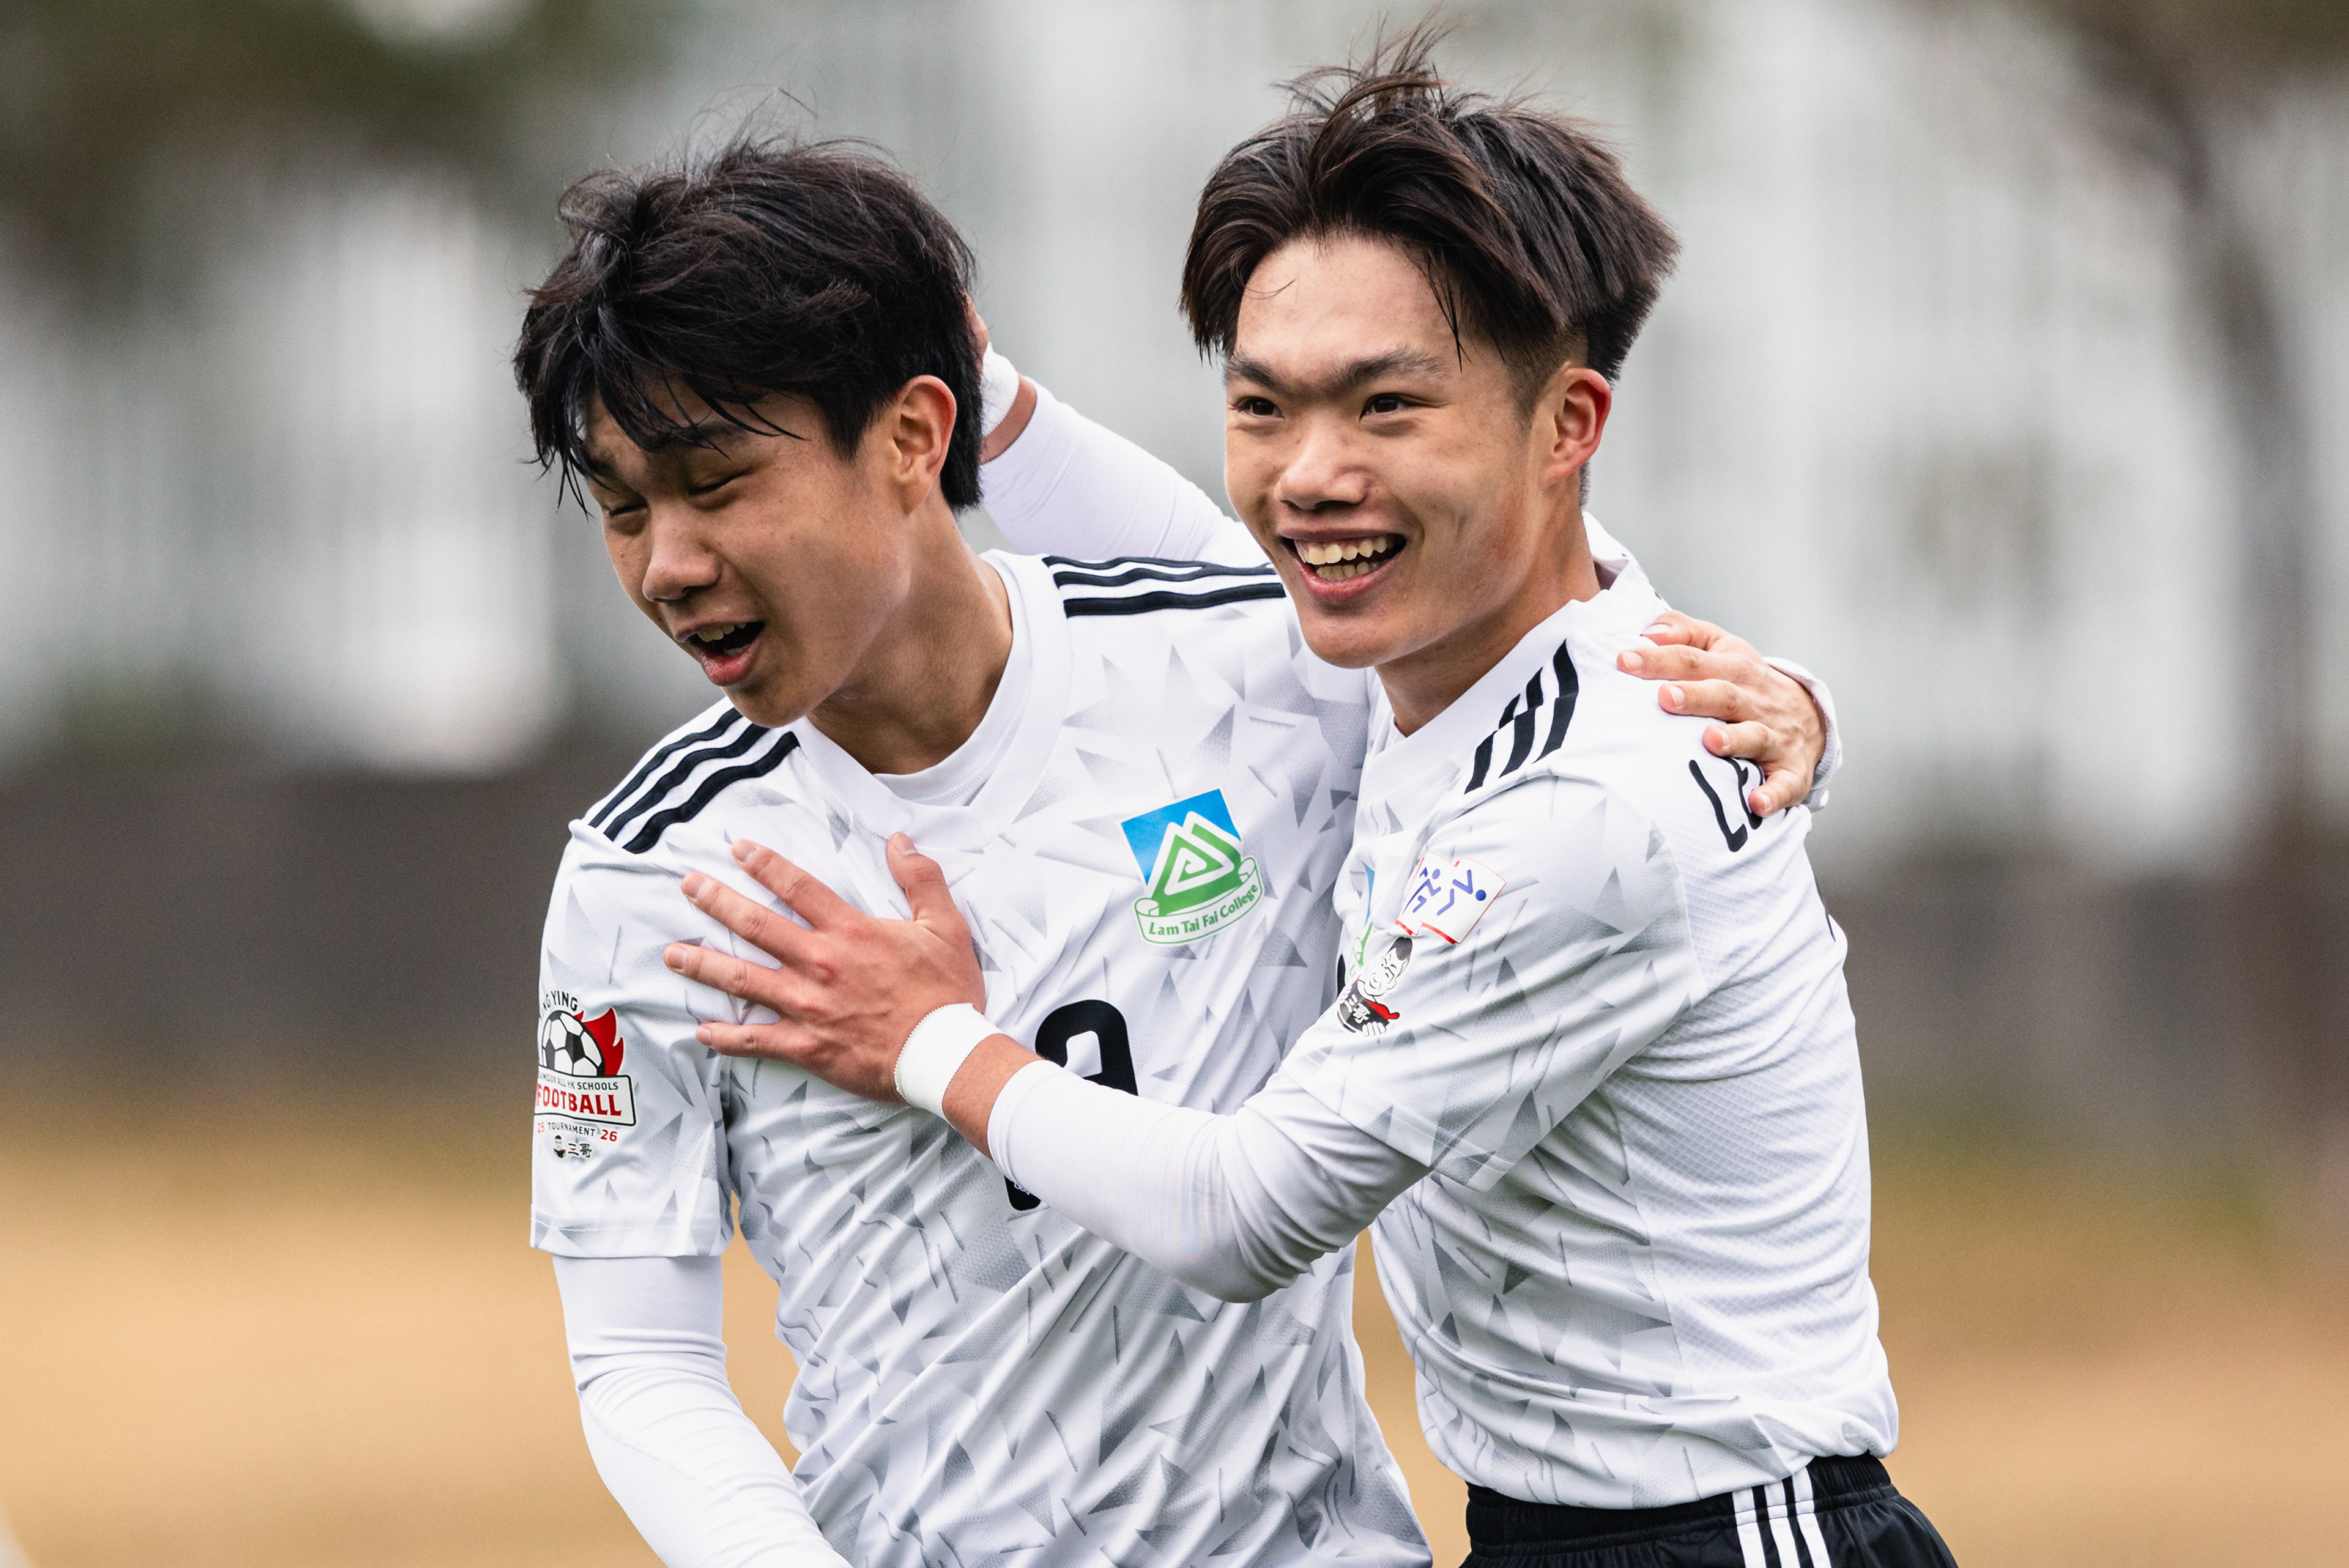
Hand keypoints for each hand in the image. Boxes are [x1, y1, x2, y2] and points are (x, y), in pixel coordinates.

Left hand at [661, 835, 983, 1102]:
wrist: (945, 1055)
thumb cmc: (947, 993)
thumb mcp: (945, 926)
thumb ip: (921, 878)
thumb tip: (899, 840)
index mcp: (850, 932)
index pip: (797, 888)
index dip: (764, 864)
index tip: (736, 848)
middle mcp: (819, 965)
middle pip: (756, 926)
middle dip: (717, 902)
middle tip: (688, 886)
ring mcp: (808, 1007)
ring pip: (744, 980)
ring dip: (705, 964)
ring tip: (673, 953)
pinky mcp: (807, 1047)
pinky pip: (756, 1041)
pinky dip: (726, 1037)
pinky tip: (702, 1031)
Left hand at [1615, 611, 1824, 815]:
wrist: (1809, 715)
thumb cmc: (1746, 682)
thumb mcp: (1723, 647)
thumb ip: (1685, 633)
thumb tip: (1647, 632)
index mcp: (1733, 668)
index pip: (1692, 660)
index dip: (1659, 660)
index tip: (1624, 661)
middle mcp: (1753, 700)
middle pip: (1723, 695)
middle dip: (1695, 696)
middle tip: (1665, 697)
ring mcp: (1773, 735)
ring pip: (1754, 735)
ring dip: (1735, 739)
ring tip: (1710, 741)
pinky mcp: (1790, 769)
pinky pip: (1784, 783)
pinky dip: (1773, 794)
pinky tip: (1755, 804)